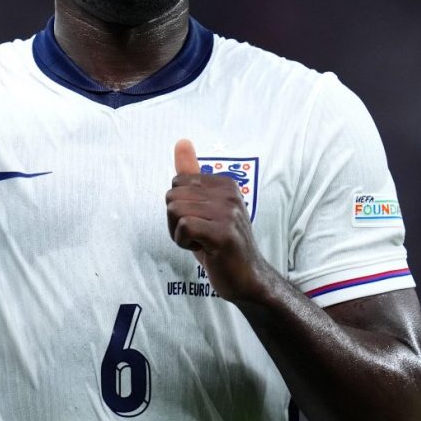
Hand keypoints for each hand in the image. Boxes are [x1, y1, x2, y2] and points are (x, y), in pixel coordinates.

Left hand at [166, 139, 273, 302]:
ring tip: (202, 242)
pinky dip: (184, 242)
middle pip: (172, 196)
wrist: (248, 279)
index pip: (177, 183)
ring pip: (175, 210)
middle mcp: (229, 193)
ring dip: (179, 233)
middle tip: (199, 235)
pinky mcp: (223, 233)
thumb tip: (181, 141)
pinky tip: (203, 249)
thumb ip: (192, 176)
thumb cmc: (221, 244)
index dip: (180, 207)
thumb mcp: (205, 207)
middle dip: (176, 221)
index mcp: (225, 183)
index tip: (200, 223)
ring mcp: (228, 212)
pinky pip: (183, 226)